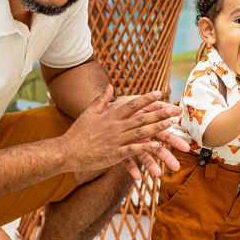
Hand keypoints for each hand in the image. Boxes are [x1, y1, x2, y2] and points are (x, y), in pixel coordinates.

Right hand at [60, 87, 180, 177]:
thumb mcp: (88, 112)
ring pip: (139, 133)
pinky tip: (156, 146)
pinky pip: (132, 150)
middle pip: (140, 118)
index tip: (159, 93)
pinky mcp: (114, 154)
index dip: (146, 98)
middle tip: (173, 109)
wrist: (66, 151)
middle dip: (158, 113)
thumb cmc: (77, 133)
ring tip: (169, 124)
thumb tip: (109, 86)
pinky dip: (144, 148)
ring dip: (155, 127)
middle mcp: (115, 126)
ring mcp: (115, 140)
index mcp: (110, 116)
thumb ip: (101, 99)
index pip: (131, 104)